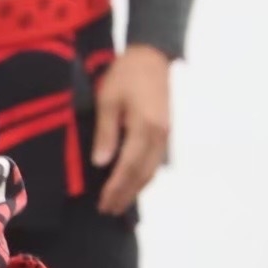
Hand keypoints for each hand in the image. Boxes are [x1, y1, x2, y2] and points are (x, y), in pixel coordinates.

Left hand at [91, 46, 172, 216]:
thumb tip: (101, 163)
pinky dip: (144, 176)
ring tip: (119, 202)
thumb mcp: (108, 99)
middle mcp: (159, 136)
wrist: (151, 56)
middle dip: (126, 195)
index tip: (103, 204)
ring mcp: (165, 135)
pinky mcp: (166, 132)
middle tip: (108, 210)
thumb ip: (106, 132)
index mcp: (145, 128)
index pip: (128, 167)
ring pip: (152, 170)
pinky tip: (133, 182)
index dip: (115, 188)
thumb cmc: (125, 75)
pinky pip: (155, 161)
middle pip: (143, 174)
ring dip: (136, 189)